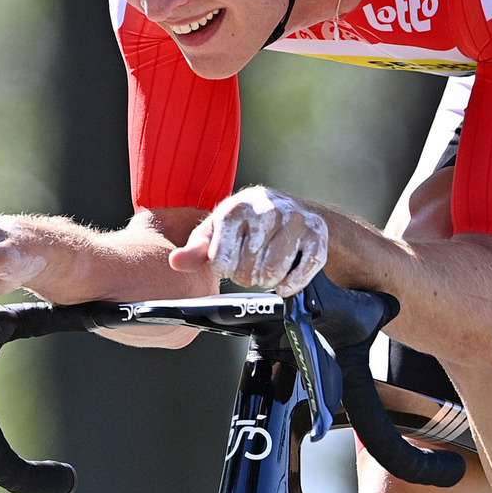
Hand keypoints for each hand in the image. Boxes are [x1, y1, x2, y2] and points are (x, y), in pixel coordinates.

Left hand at [169, 187, 328, 296]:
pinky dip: (291, 284)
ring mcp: (294, 221)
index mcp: (236, 209)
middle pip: (248, 271)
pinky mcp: (316, 235)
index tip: (230, 260)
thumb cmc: (248, 222)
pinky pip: (302, 273)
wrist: (292, 208)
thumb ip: (196, 250)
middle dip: (247, 276)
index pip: (222, 262)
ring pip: (274, 272)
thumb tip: (175, 262)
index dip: (225, 269)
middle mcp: (266, 210)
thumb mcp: (217, 230)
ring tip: (265, 270)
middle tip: (250, 266)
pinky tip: (284, 280)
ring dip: (267, 281)